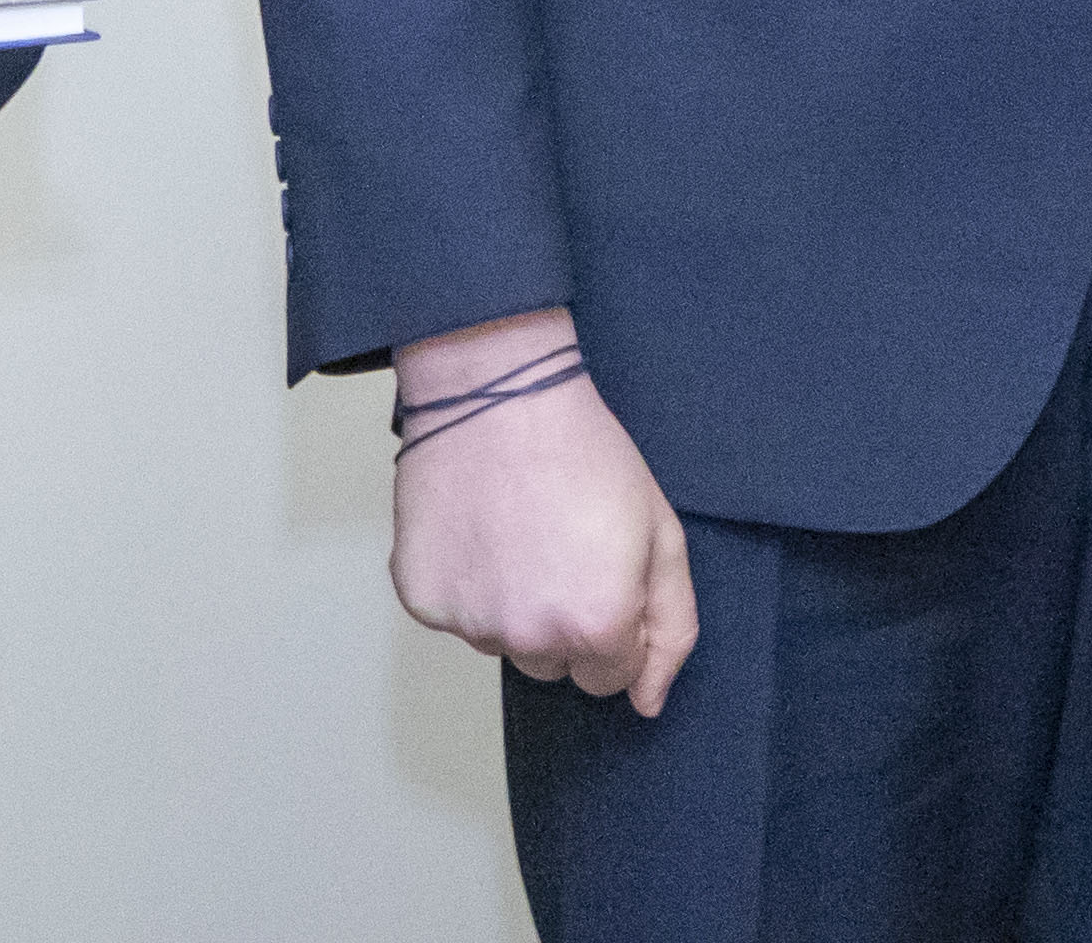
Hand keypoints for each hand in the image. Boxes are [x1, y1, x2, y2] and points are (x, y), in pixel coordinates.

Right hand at [386, 311, 697, 717]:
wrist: (497, 391)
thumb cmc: (582, 452)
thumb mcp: (661, 532)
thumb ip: (671, 628)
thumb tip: (647, 701)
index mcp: (597, 626)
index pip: (611, 677)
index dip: (613, 620)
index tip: (600, 568)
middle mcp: (529, 638)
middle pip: (553, 665)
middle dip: (561, 619)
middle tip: (556, 544)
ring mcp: (467, 620)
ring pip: (500, 641)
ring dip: (510, 603)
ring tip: (515, 529)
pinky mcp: (419, 596)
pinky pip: (451, 614)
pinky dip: (463, 582)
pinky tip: (476, 528)